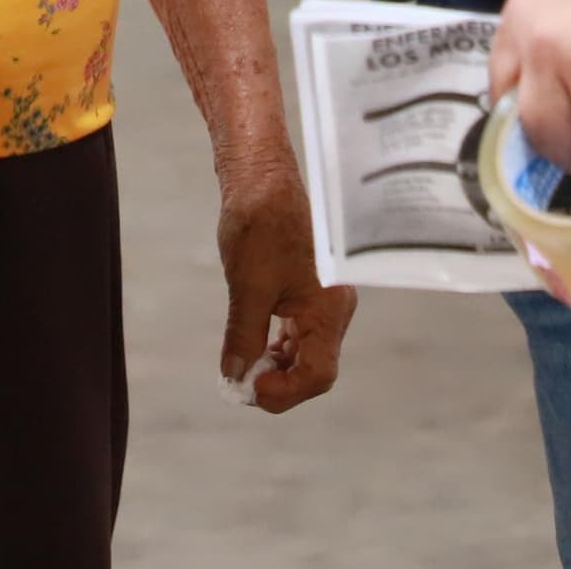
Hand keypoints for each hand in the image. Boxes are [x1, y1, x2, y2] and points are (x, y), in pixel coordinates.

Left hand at [213, 169, 354, 414]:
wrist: (263, 179)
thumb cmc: (261, 226)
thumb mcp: (248, 287)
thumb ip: (245, 337)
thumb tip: (235, 377)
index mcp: (329, 309)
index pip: (318, 375)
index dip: (284, 392)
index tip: (248, 388)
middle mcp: (335, 308)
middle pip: (315, 369)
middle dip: (279, 382)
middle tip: (240, 382)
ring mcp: (324, 301)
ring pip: (307, 353)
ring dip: (277, 366)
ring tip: (243, 365)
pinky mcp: (309, 292)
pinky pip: (300, 334)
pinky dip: (278, 347)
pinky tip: (254, 346)